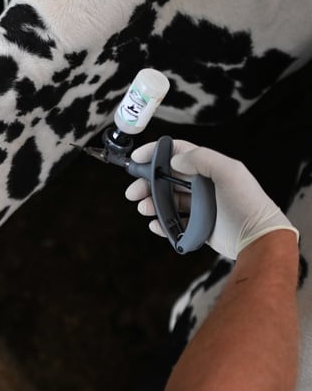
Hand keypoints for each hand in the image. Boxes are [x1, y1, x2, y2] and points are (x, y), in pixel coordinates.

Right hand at [125, 139, 297, 258]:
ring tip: (144, 209)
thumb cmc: (247, 203)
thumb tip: (175, 161)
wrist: (257, 238)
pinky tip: (155, 224)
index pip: (177, 152)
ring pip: (167, 200)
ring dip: (151, 203)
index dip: (155, 152)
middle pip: (166, 178)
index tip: (136, 159)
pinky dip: (161, 223)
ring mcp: (199, 206)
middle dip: (146, 183)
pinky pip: (173, 222)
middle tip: (133, 192)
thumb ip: (201, 159)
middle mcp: (203, 185)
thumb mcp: (229, 172)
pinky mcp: (198, 226)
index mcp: (209, 168)